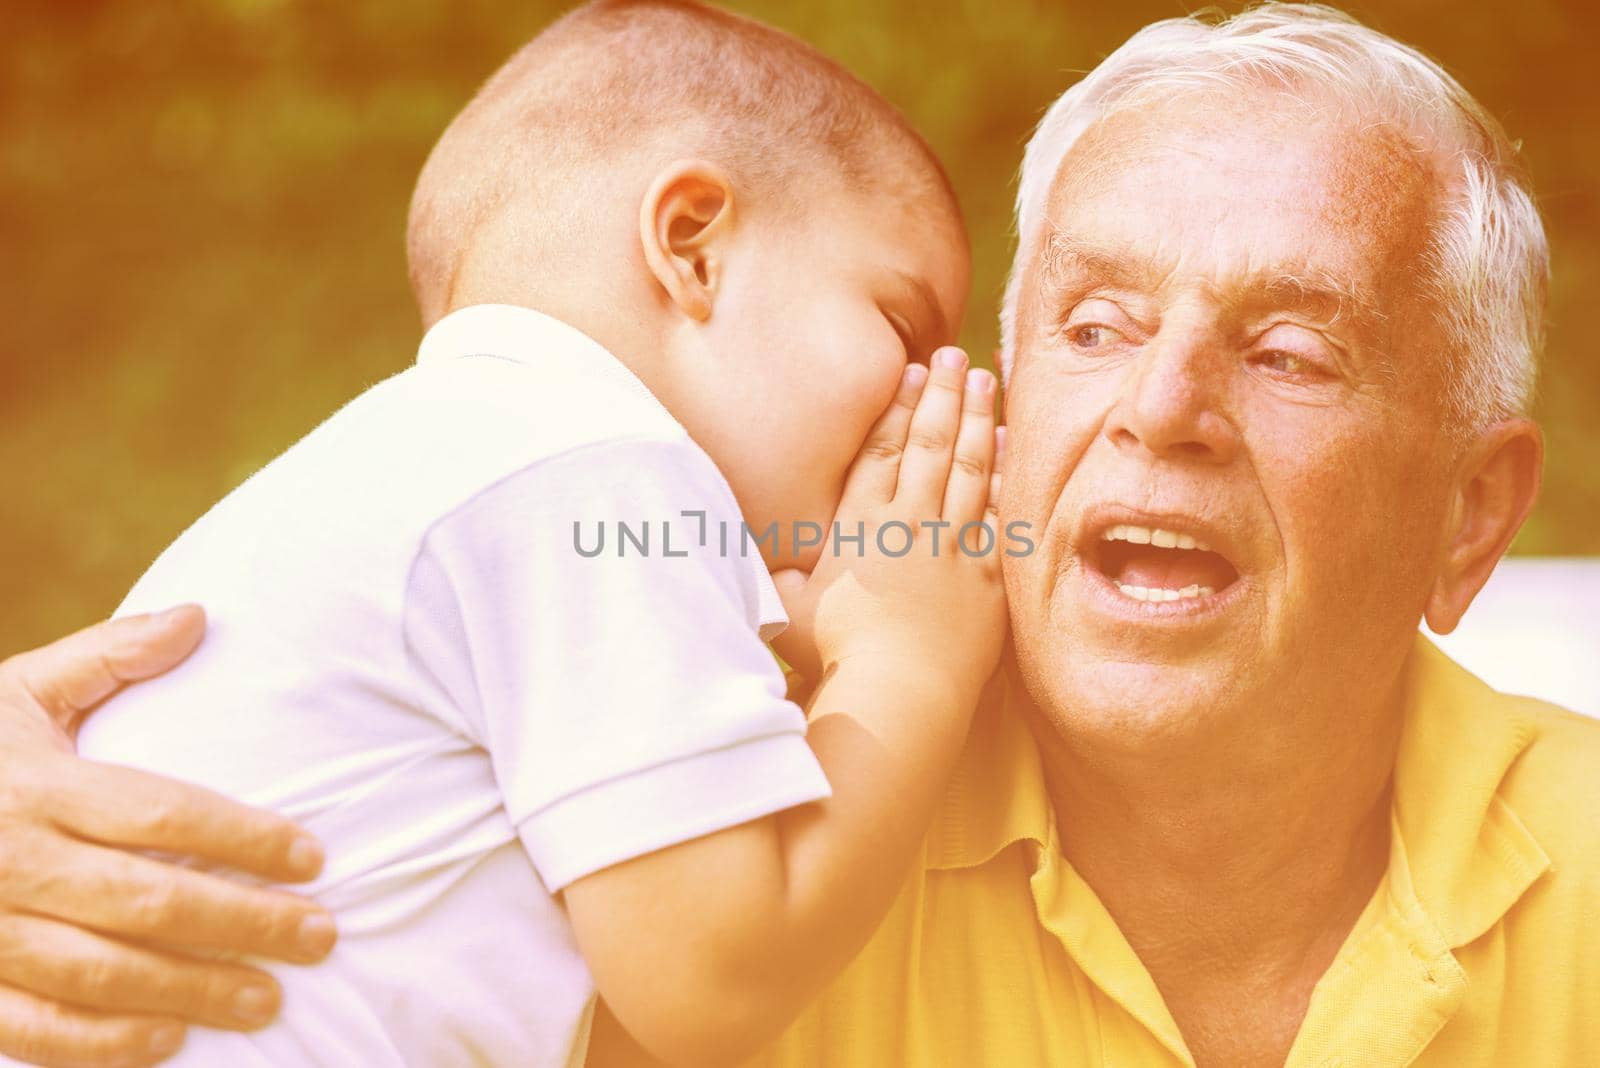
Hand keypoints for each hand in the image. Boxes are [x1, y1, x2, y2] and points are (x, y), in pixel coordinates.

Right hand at [0, 607, 335, 1067]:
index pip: (160, 812)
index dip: (243, 837)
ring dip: (191, 990)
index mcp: (39, 785)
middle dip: (244, 922)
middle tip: (320, 936)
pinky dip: (101, 1042)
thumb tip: (199, 616)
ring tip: (269, 1001)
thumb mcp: (21, 690)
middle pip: (147, 899)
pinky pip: (32, 1027)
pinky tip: (169, 1042)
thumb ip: (108, 655)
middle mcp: (12, 858)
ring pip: (100, 970)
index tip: (314, 857)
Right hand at [772, 347, 1006, 705]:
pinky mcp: (988, 577)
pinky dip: (1008, 476)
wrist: (899, 690)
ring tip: (986, 382)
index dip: (898, 406)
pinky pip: (1003, 512)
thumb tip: (742, 555)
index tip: (912, 372)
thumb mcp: (789, 608)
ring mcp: (954, 546)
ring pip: (970, 467)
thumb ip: (776, 573)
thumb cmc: (835, 653)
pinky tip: (1012, 447)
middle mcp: (910, 522)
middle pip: (930, 444)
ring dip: (979, 420)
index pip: (881, 448)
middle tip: (954, 357)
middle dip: (943, 395)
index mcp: (860, 523)